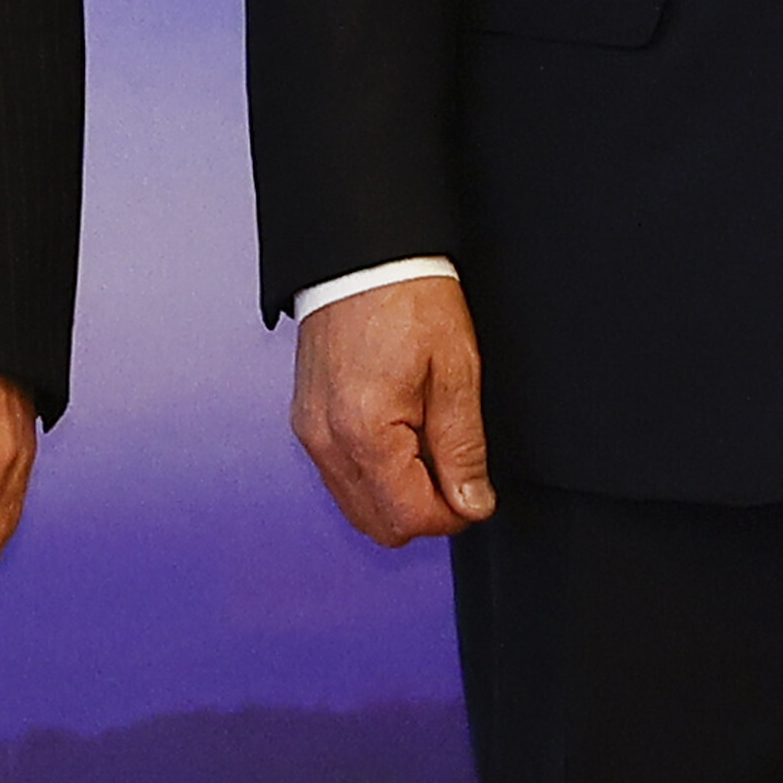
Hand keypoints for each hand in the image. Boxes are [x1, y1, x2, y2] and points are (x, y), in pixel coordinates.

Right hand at [292, 275, 495, 545]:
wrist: (361, 256)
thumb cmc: (406, 298)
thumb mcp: (456, 371)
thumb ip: (463, 448)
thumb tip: (472, 502)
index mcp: (364, 433)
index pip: (409, 519)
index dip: (453, 515)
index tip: (476, 494)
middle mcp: (326, 442)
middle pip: (378, 526)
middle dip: (424, 512)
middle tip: (456, 473)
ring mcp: (310, 434)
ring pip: (357, 507)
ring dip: (398, 496)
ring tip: (429, 447)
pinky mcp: (306, 422)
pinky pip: (340, 477)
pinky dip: (374, 476)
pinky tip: (401, 440)